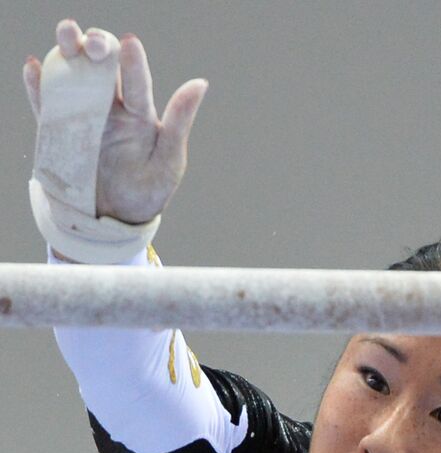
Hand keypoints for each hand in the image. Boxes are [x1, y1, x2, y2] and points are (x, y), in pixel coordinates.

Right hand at [23, 18, 207, 223]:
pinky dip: (38, 86)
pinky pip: (46, 106)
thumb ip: (179, 123)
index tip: (129, 44)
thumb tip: (201, 82)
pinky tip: (33, 69)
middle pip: (101, 66)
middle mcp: (110, 107)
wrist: (115, 220)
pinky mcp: (58, 132)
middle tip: (93, 42)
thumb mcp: (169, 161)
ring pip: (73, 76)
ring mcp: (82, 117)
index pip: (137, 82)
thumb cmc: (149, 190)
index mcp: (139, 113)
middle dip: (96, 45)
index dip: (133, 62)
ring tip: (66, 37)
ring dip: (67, 52)